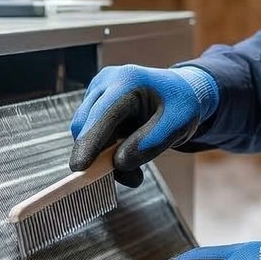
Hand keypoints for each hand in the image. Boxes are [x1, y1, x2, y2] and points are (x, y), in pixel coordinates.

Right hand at [69, 64, 217, 182]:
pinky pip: (91, 134)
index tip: (79, 166)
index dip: (89, 141)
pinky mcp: (95, 105)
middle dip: (99, 156)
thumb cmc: (180, 106)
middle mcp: (106, 82)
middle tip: (133, 179)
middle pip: (85, 124)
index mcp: (128, 80)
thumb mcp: (177, 125)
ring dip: (105, 157)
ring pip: (86, 133)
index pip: (102, 114)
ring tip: (136, 173)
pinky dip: (106, 152)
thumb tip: (118, 162)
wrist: (180, 93)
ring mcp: (97, 92)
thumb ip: (149, 143)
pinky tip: (128, 156)